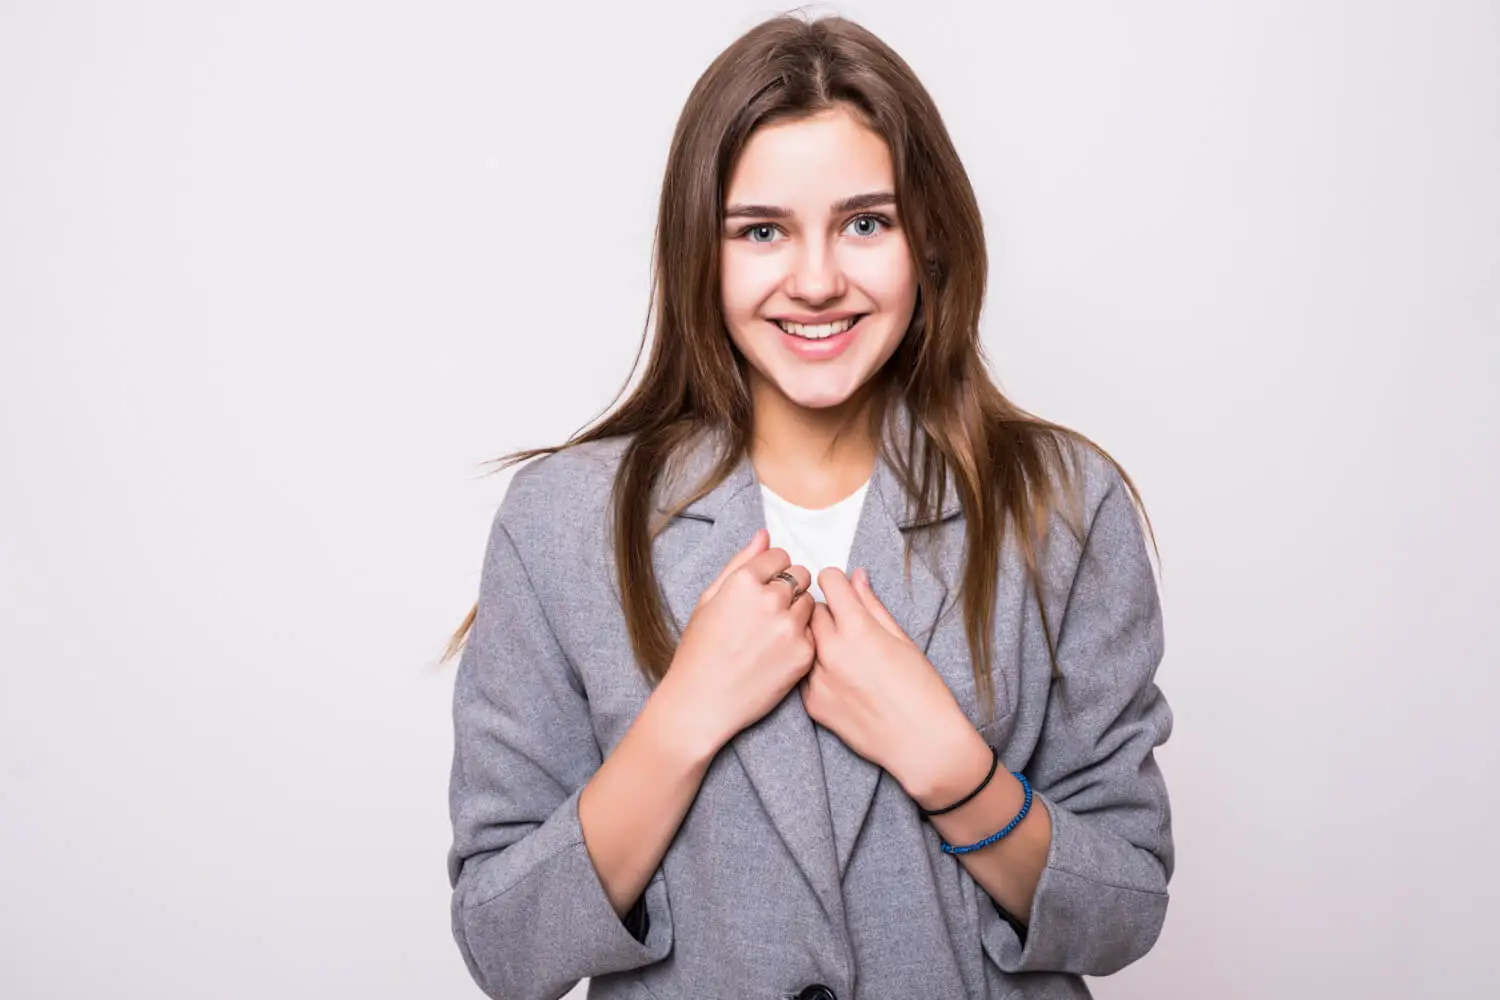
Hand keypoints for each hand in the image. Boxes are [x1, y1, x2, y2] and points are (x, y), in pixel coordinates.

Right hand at [656, 529, 815, 754]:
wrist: (702, 702)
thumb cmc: (699, 650)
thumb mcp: (709, 599)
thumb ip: (740, 563)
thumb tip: (765, 535)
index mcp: (744, 581)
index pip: (779, 555)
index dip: (771, 571)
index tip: (761, 588)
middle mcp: (771, 600)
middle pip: (801, 575)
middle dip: (789, 587)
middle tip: (768, 611)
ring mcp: (790, 628)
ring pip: (810, 603)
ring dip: (797, 612)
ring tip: (771, 633)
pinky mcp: (803, 654)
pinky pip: (813, 633)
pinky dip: (801, 638)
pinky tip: (777, 652)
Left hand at [802, 567, 973, 797]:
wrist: (921, 743)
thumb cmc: (922, 690)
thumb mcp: (901, 639)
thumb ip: (872, 605)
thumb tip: (857, 577)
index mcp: (857, 628)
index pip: (828, 580)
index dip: (836, 581)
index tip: (841, 588)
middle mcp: (831, 650)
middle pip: (812, 610)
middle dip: (827, 611)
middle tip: (848, 627)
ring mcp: (817, 679)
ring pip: (805, 641)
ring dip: (819, 641)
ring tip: (846, 657)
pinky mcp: (811, 703)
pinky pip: (804, 673)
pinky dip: (817, 671)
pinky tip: (842, 681)